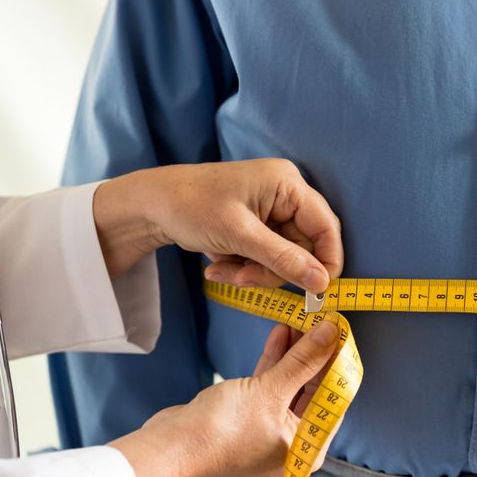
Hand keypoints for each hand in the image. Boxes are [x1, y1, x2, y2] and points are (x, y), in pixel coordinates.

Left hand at [92, 159, 342, 291]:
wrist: (149, 204)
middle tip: (243, 279)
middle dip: (272, 270)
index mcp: (288, 184)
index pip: (326, 227)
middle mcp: (284, 193)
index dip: (326, 262)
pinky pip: (264, 255)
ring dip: (254, 271)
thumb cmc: (192, 207)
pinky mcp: (255, 224)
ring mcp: (270, 209)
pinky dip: (243, 265)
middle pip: (303, 247)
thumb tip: (322, 282)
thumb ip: (284, 260)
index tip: (316, 292)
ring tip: (221, 270)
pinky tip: (217, 263)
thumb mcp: (240, 236)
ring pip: (281, 256)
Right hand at [110, 321, 338, 476]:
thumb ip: (303, 361)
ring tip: (303, 319)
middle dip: (316, 353)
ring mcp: (270, 428)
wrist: (171, 445)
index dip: (338, 362)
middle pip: (313, 389)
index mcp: (308, 448)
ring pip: (291, 383)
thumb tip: (332, 332)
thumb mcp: (270, 391)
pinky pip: (270, 384)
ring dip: (295, 352)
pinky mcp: (250, 414)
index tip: (343, 331)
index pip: (334, 399)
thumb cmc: (222, 432)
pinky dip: (275, 360)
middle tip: (323, 319)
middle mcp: (293, 441)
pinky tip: (281, 333)